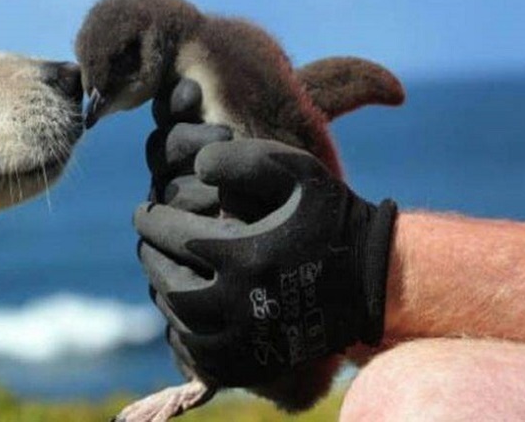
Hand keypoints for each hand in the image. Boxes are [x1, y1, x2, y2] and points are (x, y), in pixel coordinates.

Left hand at [136, 137, 396, 386]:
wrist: (379, 281)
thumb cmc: (333, 218)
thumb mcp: (298, 172)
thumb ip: (244, 158)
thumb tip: (196, 167)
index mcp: (246, 255)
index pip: (173, 236)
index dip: (152, 219)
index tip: (145, 211)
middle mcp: (241, 304)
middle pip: (170, 283)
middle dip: (153, 257)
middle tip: (149, 241)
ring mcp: (248, 341)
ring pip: (182, 323)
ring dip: (165, 294)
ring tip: (163, 271)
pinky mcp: (255, 365)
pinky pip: (201, 359)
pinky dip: (183, 334)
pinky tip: (184, 311)